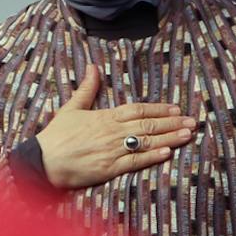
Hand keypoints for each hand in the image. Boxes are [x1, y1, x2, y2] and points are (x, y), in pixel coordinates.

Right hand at [35, 64, 194, 189]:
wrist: (42, 161)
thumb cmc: (56, 136)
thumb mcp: (71, 108)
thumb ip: (86, 88)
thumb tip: (94, 67)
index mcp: (105, 117)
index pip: (138, 110)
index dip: (159, 109)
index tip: (176, 109)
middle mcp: (112, 132)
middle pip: (147, 125)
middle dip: (172, 123)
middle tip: (192, 121)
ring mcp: (112, 150)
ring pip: (146, 142)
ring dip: (169, 138)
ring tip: (188, 135)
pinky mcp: (109, 168)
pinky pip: (135, 161)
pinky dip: (152, 157)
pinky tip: (168, 153)